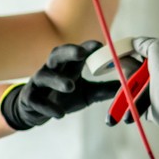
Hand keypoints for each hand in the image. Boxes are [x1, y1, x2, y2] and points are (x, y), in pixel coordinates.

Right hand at [1, 41, 119, 130]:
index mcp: (67, 66)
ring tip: (70, 86)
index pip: (77, 52)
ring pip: (45, 76)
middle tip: (81, 53)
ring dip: (58, 80)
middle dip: (69, 52)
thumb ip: (105, 89)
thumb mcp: (87, 93)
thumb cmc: (63, 97)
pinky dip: (48, 106)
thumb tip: (128, 87)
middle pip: (57, 54)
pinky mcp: (29, 98)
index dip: (87, 47)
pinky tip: (60, 114)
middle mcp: (51, 69)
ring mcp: (38, 83)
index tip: (100, 45)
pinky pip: (37, 100)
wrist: (35, 110)